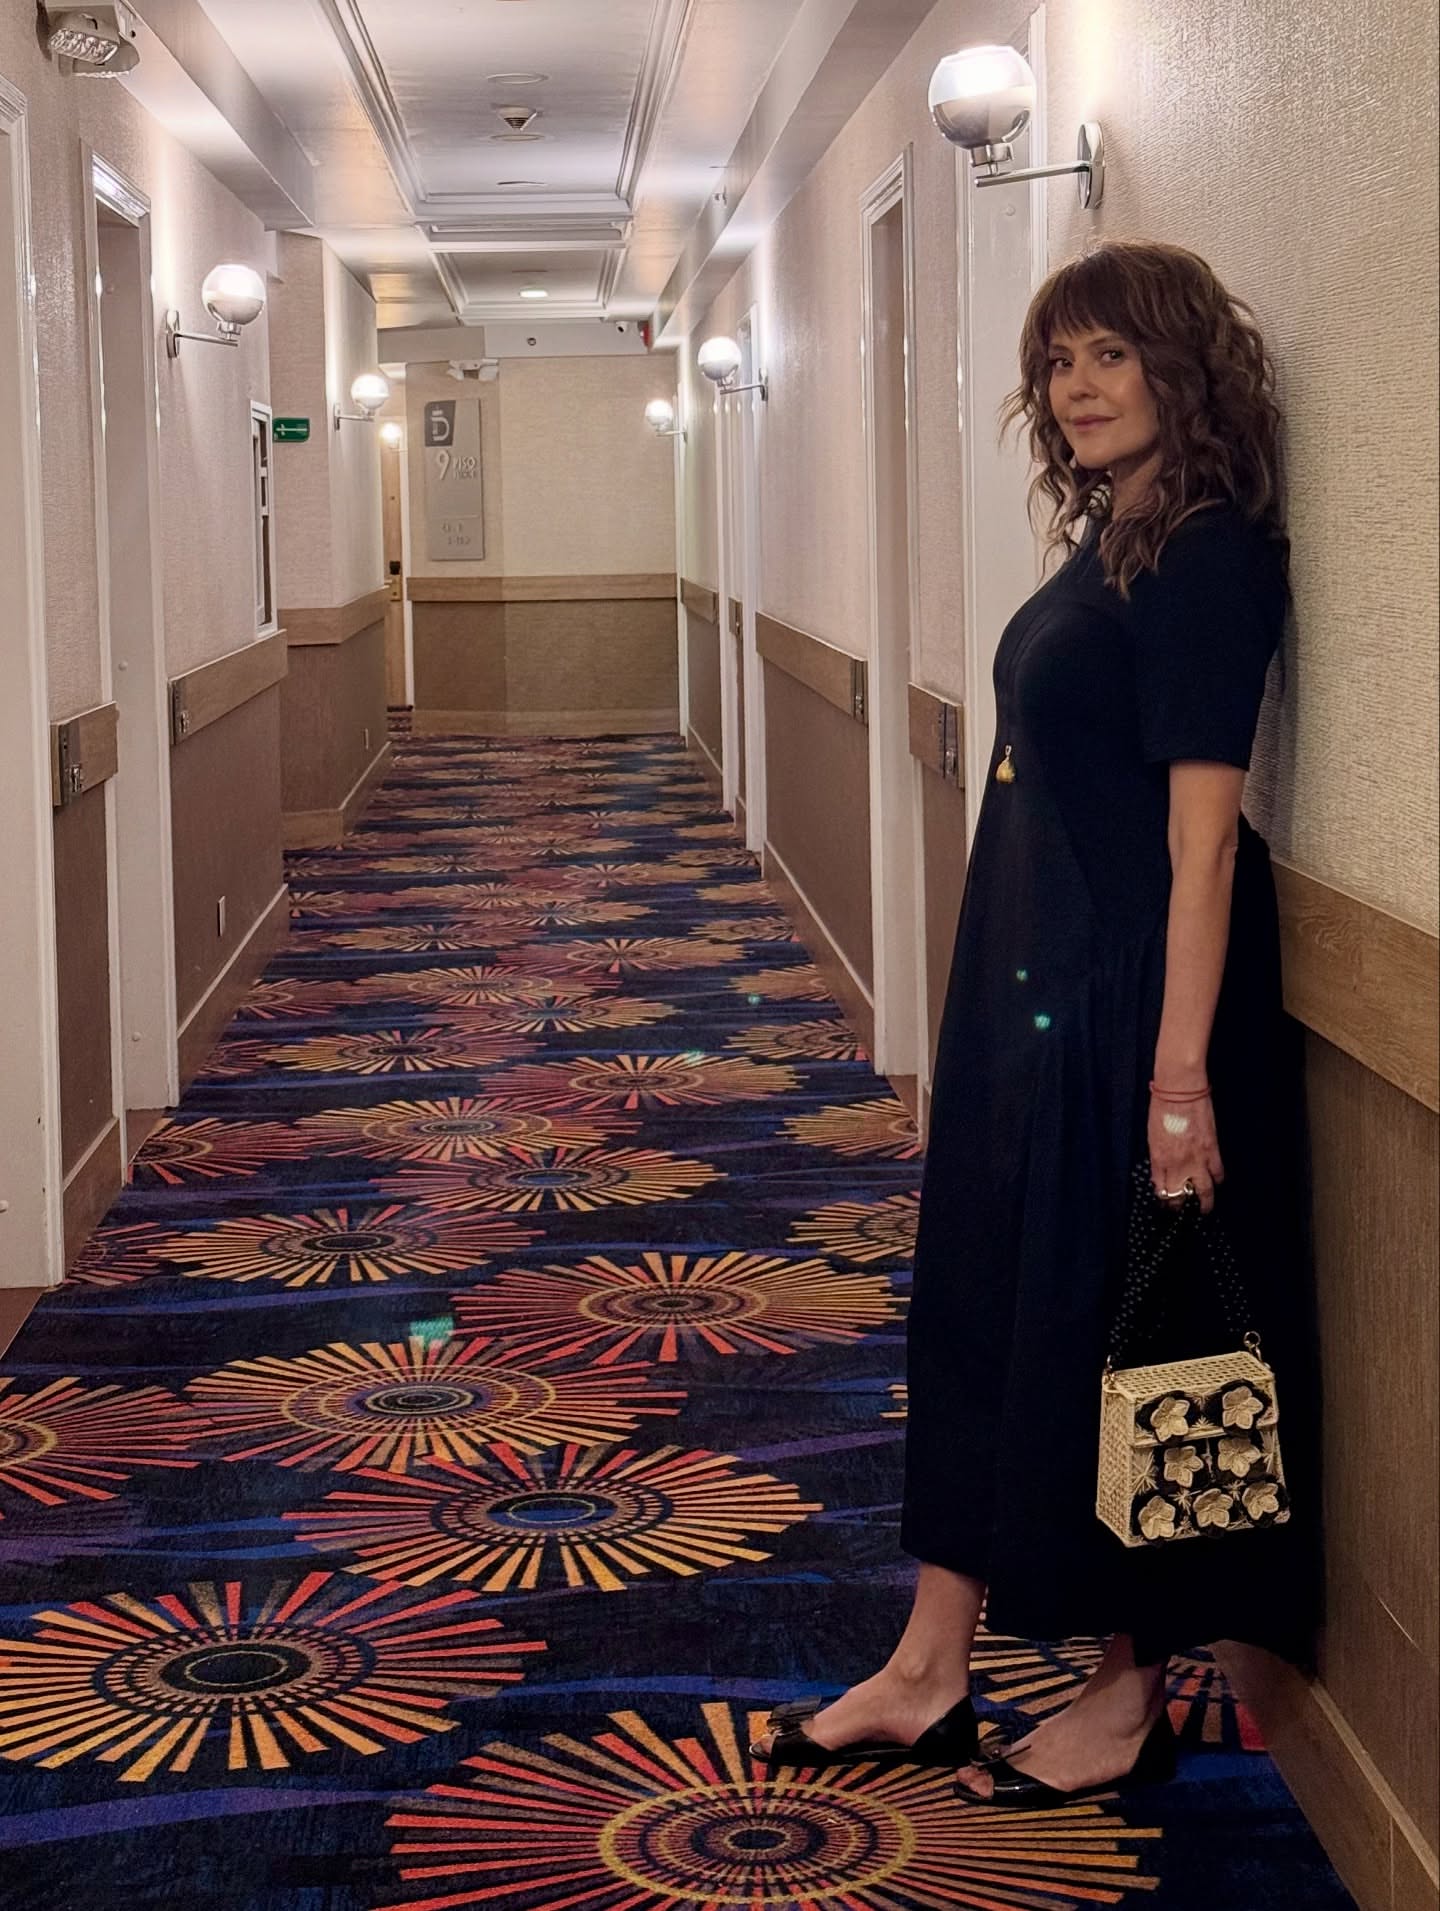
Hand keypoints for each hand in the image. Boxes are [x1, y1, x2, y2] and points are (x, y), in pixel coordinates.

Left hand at [1148, 1091, 1223, 1213]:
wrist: (1180, 1089)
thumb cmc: (1161, 1108)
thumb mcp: (1152, 1137)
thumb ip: (1158, 1158)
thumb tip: (1162, 1173)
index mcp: (1159, 1159)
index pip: (1162, 1190)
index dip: (1164, 1200)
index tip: (1166, 1204)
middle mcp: (1177, 1163)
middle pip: (1181, 1197)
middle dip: (1181, 1207)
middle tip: (1181, 1210)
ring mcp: (1197, 1158)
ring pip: (1204, 1192)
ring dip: (1204, 1203)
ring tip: (1203, 1208)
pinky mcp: (1213, 1150)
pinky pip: (1218, 1174)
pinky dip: (1217, 1181)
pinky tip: (1215, 1182)